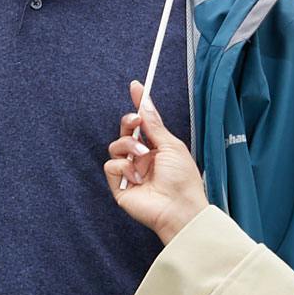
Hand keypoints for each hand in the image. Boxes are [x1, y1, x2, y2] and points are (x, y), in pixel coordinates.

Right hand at [103, 79, 207, 243]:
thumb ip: (154, 125)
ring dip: (128, 147)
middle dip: (129, 122)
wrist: (179, 208)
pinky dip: (123, 168)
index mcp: (157, 148)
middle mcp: (141, 158)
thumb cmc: (182, 180)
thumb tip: (145, 104)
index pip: (144, 123)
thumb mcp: (171, 145)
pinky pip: (111, 165)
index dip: (139, 105)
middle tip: (136, 121)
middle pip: (126, 132)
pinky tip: (137, 179)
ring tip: (142, 158)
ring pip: (115, 146)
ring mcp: (130, 171)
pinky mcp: (119, 185)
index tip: (136, 86)